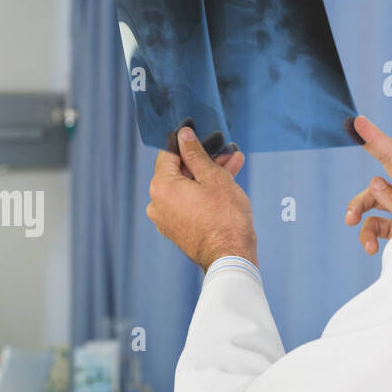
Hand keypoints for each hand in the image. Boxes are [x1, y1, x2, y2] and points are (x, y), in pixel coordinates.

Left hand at [147, 127, 255, 269]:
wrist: (231, 258)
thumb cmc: (224, 218)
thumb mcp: (213, 177)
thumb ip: (196, 154)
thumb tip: (184, 136)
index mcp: (161, 187)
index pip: (168, 154)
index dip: (185, 141)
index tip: (200, 133)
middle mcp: (158, 203)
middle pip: (180, 171)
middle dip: (204, 159)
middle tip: (225, 149)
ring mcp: (167, 219)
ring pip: (188, 187)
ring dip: (209, 174)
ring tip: (233, 162)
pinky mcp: (178, 229)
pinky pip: (189, 203)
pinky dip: (205, 192)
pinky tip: (227, 181)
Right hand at [344, 116, 391, 254]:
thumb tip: (374, 182)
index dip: (376, 138)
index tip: (358, 122)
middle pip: (377, 180)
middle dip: (361, 180)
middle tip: (347, 163)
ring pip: (369, 205)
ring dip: (357, 212)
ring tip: (352, 222)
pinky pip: (372, 228)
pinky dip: (367, 238)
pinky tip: (371, 248)